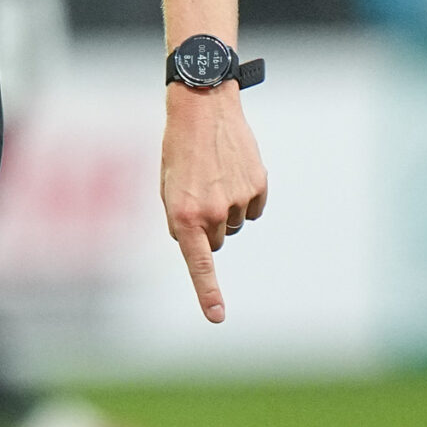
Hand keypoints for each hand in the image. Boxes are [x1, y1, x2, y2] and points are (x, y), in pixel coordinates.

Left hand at [161, 83, 268, 323]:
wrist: (202, 108)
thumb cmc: (178, 151)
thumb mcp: (167, 188)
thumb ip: (180, 221)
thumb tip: (202, 246)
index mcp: (183, 215)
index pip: (198, 263)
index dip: (208, 293)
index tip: (218, 318)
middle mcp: (212, 212)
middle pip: (216, 243)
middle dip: (207, 226)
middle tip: (197, 192)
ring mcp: (239, 201)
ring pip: (235, 225)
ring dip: (225, 208)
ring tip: (213, 175)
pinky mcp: (259, 187)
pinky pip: (253, 209)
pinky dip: (245, 197)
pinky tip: (233, 172)